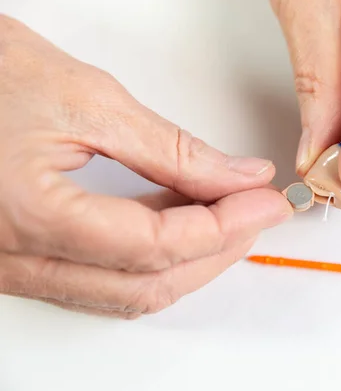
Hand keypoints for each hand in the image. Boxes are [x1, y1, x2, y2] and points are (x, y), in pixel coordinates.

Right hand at [0, 15, 291, 318]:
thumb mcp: (87, 100)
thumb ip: (172, 150)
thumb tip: (238, 176)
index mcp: (30, 216)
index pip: (157, 245)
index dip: (225, 225)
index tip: (265, 201)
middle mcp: (16, 259)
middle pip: (147, 283)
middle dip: (215, 250)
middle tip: (256, 211)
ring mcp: (15, 267)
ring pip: (125, 290)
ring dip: (187, 258)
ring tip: (228, 213)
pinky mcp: (22, 259)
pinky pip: (100, 277)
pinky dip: (151, 256)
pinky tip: (179, 219)